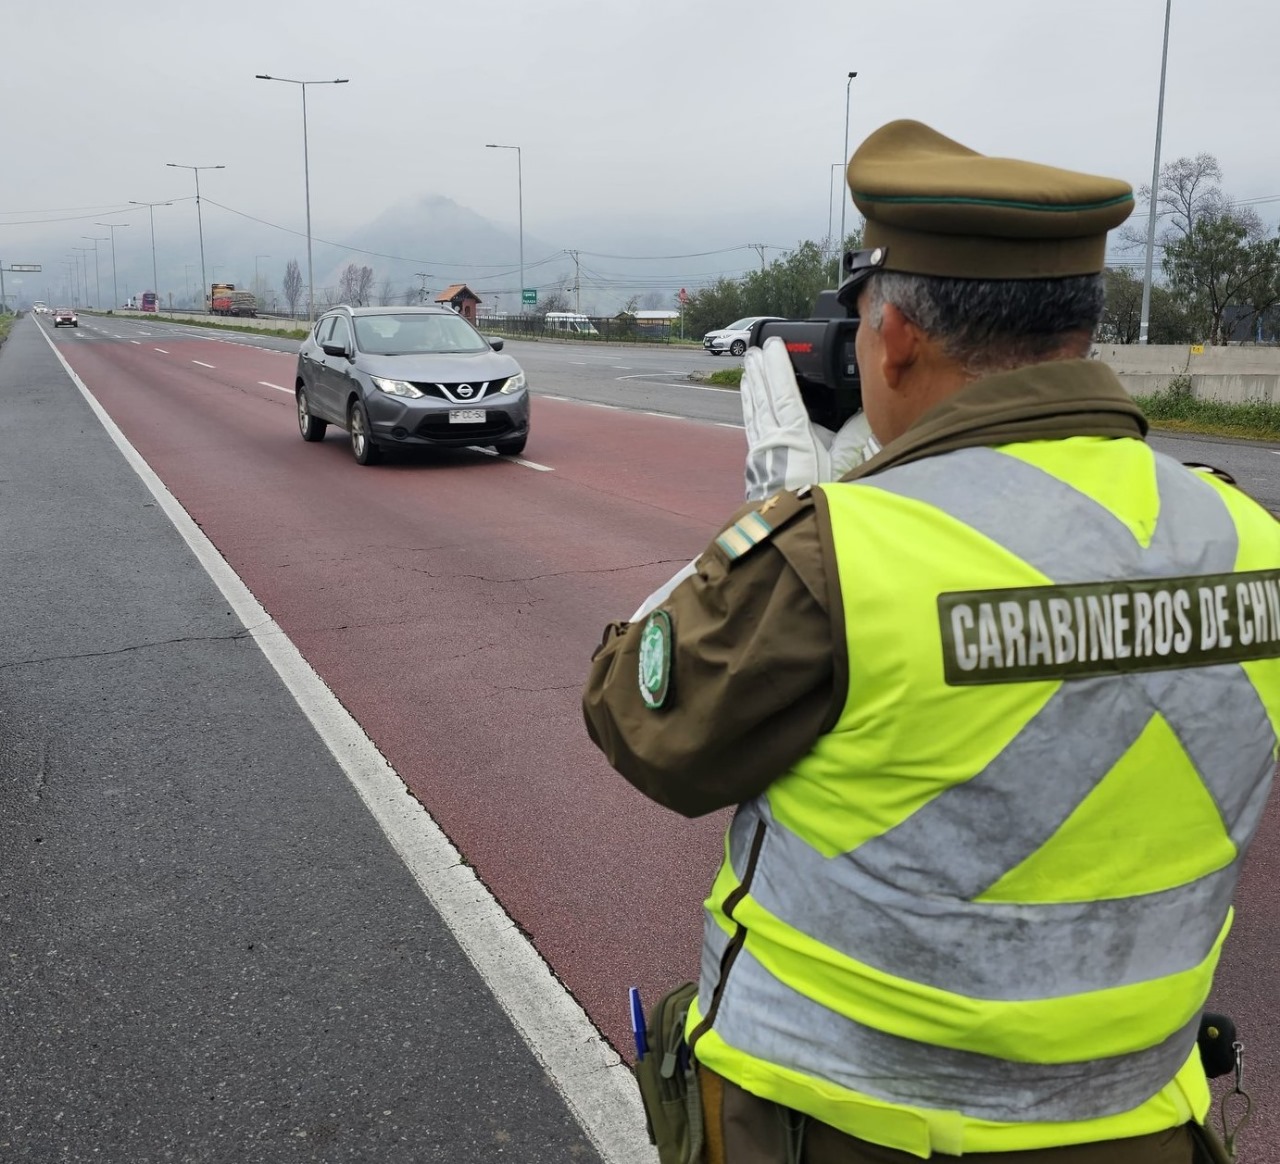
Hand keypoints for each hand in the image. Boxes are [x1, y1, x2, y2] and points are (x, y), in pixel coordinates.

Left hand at [740, 336, 875, 500]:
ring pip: (754, 410)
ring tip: (748, 369)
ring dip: (752, 387)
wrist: (789, 530)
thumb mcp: (841, 467)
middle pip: (763, 397)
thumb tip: (866, 412)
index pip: (783, 392)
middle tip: (755, 350)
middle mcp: (772, 440)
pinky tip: (749, 403)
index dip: (778, 366)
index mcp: (793, 437)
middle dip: (760, 371)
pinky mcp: (756, 463)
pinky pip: (752, 426)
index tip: (773, 346)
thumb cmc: (817, 499)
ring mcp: (761, 451)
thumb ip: (852, 437)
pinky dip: (750, 410)